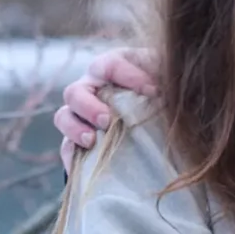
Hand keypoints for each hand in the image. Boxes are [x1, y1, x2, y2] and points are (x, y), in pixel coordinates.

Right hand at [56, 50, 157, 173]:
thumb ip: (167, 77)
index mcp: (111, 68)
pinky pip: (67, 149)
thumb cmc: (165, 91)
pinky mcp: (80, 143)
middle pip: (75, 92)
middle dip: (88, 106)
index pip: (110, 65)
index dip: (129, 76)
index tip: (154, 91)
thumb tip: (170, 89)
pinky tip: (87, 167)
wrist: (164, 119)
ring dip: (74, 129)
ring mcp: (82, 117)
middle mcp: (91, 90)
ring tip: (91, 141)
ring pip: (64, 117)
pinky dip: (72, 158)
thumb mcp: (168, 77)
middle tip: (107, 120)